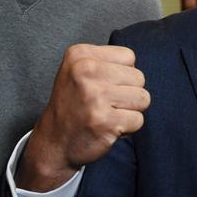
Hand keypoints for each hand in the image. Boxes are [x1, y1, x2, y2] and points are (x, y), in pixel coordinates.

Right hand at [17, 45, 149, 191]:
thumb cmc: (73, 104)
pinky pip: (138, 120)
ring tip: (108, 114)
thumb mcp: (79, 70)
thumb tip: (137, 66)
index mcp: (80, 54)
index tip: (102, 86)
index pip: (128, 56)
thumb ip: (107, 62)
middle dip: (128, 93)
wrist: (54, 141)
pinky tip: (108, 127)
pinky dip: (128, 128)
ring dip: (130, 111)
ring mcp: (95, 97)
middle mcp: (86, 71)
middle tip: (105, 104)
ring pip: (143, 98)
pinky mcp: (105, 121)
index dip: (122, 75)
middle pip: (138, 77)